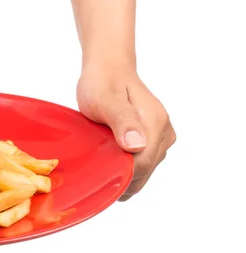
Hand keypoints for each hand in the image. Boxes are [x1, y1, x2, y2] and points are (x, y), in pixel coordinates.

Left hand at [76, 63, 175, 200]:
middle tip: (94, 169)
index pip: (142, 165)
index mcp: (156, 123)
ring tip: (101, 164)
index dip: (119, 175)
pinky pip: (142, 165)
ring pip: (143, 171)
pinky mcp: (154, 141)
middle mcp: (164, 132)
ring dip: (123, 174)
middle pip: (144, 172)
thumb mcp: (105, 100)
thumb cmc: (102, 83)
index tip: (97, 172)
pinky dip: (126, 169)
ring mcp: (161, 138)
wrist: (108, 70)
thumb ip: (122, 120)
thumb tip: (136, 146)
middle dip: (120, 177)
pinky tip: (110, 164)